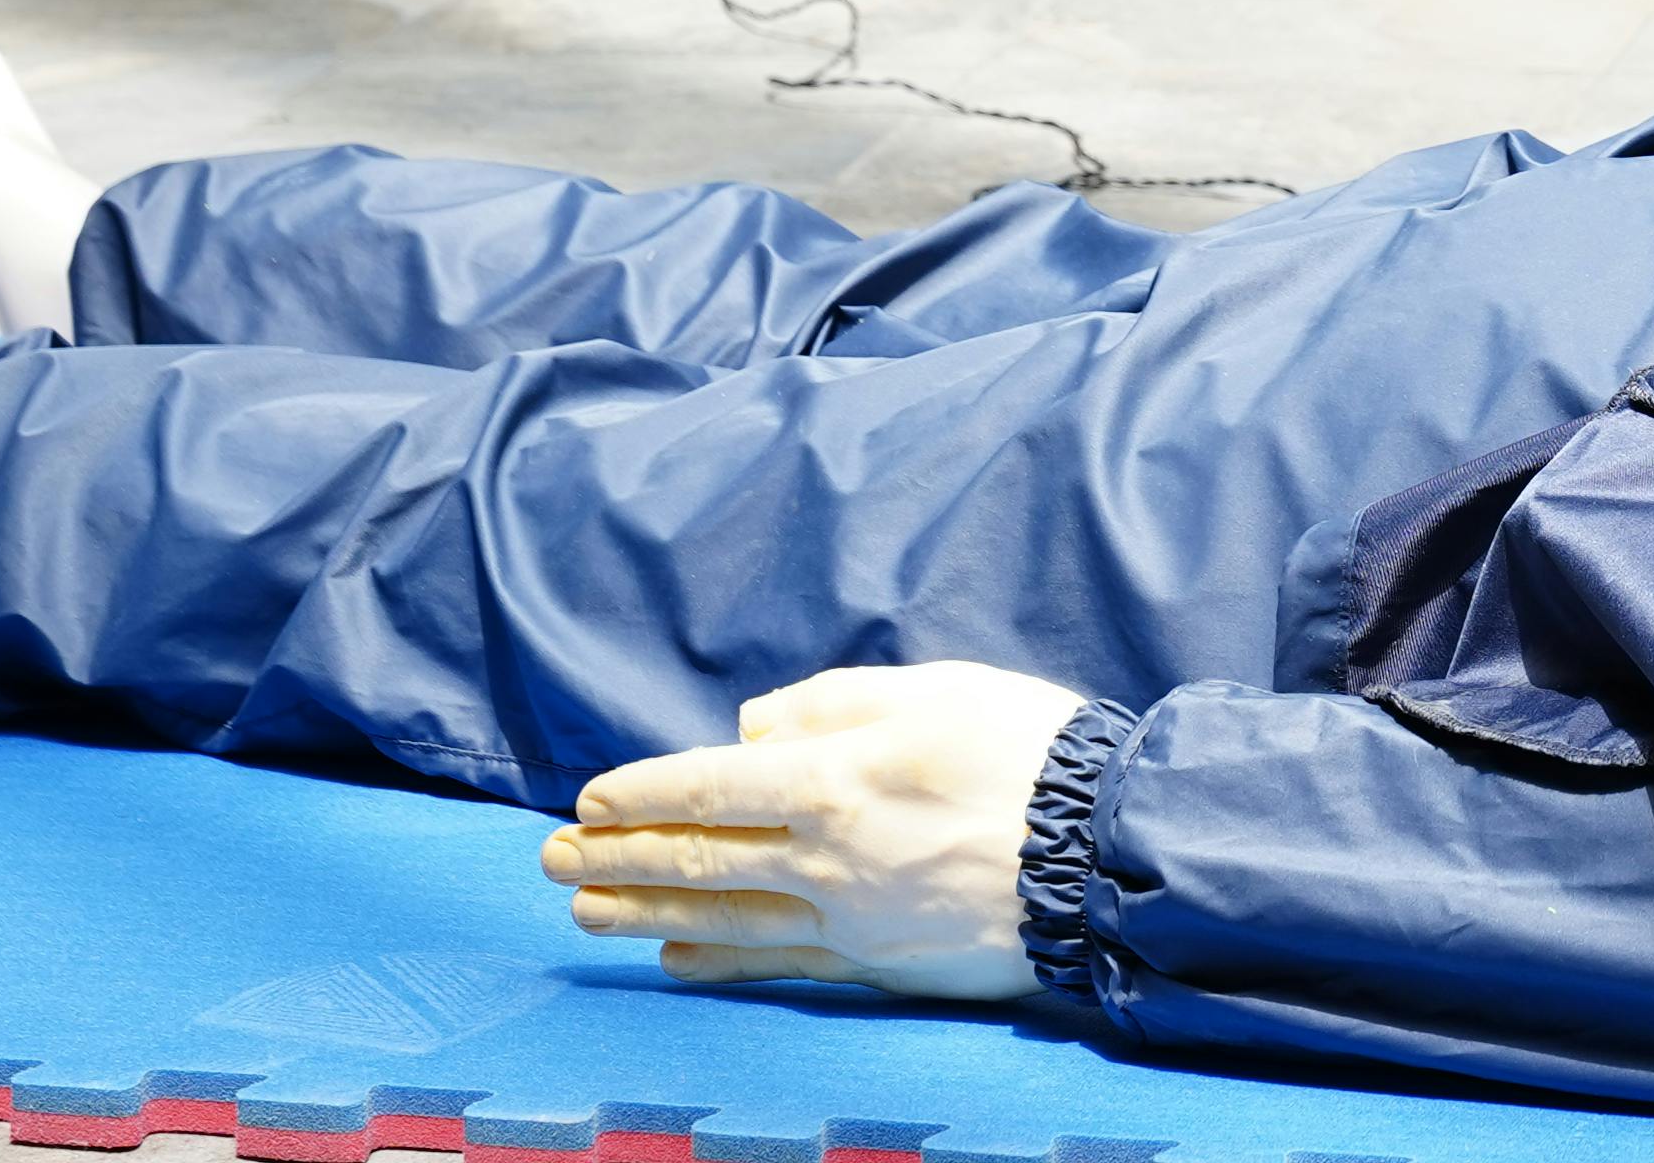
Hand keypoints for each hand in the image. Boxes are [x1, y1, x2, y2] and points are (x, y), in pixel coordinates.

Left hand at [538, 658, 1084, 996]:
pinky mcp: (877, 961)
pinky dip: (720, 963)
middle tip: (549, 862)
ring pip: (722, 917)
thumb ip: (833, 700)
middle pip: (698, 858)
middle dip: (615, 858)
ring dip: (642, 914)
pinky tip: (677, 962)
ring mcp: (848, 917)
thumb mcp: (935, 688)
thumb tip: (748, 728)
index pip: (711, 785)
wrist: (1104, 850)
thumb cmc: (1027, 751)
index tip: (589, 800)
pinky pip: (779, 964)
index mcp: (835, 777)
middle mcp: (825, 856)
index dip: (643, 792)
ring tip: (584, 911)